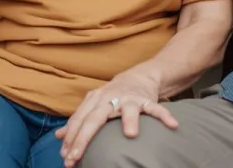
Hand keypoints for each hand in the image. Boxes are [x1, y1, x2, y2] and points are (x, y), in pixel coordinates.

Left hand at [54, 69, 177, 166]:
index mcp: (95, 99)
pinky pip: (156, 108)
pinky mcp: (147, 99)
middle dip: (83, 138)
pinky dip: (164, 116)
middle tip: (74, 156)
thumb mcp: (94, 104)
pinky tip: (173, 125)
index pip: (79, 119)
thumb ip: (78, 120)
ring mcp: (129, 98)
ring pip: (129, 108)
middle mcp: (110, 97)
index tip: (65, 156)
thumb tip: (58, 135)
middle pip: (95, 117)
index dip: (71, 138)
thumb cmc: (114, 94)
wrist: (140, 75)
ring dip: (129, 120)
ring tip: (130, 134)